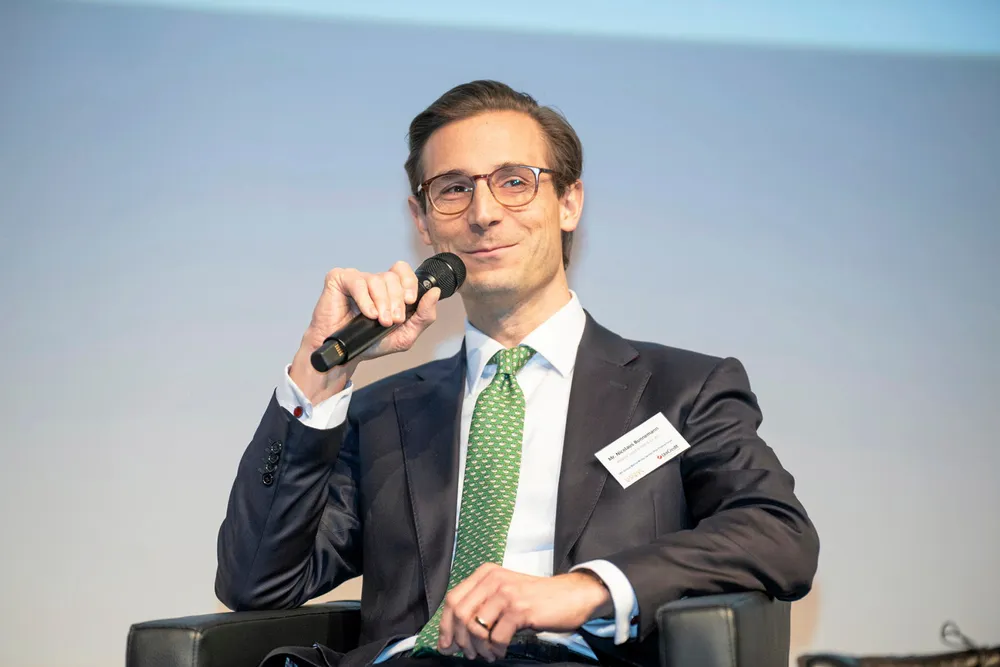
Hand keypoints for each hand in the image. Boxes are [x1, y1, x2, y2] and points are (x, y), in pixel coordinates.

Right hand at [289, 261, 440, 403]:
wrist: (345, 354)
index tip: (410, 301)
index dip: (409, 283)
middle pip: (392, 277)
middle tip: (391, 321)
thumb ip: (424, 316)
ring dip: (382, 302)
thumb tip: (435, 292)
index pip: (404, 271)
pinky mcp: (339, 280)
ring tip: (379, 320)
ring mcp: (356, 279)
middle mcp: (374, 281)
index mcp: (389, 290)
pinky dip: (365, 299)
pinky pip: (357, 282)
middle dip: (396, 301)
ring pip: (377, 279)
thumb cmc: (370, 343)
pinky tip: (368, 314)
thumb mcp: (405, 335)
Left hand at [436, 564, 611, 661]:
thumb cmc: (536, 598)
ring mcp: (506, 593)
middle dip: (460, 639)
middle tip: (469, 654)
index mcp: (486, 573)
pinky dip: (496, 650)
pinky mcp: (520, 609)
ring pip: (475, 627)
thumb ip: (482, 606)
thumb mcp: (505, 594)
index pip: (453, 599)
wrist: (572, 595)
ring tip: (489, 655)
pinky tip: (502, 652)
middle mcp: (493, 579)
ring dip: (479, 648)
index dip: (445, 625)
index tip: (446, 645)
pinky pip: (496, 637)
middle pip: (459, 613)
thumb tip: (455, 636)